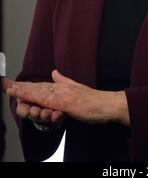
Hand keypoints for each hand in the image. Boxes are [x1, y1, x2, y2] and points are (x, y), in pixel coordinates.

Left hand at [5, 69, 129, 125]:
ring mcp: (62, 94)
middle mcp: (60, 88)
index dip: (24, 85)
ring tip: (8, 88)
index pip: (39, 85)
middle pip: (35, 87)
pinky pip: (46, 100)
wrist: (106, 104)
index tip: (11, 84)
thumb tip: (54, 73)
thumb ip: (64, 80)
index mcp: (62, 87)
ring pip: (38, 92)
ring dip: (21, 90)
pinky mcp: (66, 102)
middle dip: (18, 86)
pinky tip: (24, 96)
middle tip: (3, 83)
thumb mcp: (77, 89)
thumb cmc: (94, 101)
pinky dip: (33, 97)